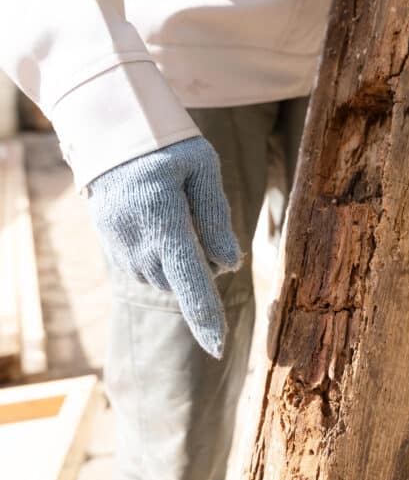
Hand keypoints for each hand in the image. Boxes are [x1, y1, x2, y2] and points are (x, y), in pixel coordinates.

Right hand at [87, 137, 241, 358]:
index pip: (191, 283)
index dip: (207, 318)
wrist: (108, 130)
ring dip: (180, 262)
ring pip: (165, 277)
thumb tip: (229, 264)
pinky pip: (147, 267)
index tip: (218, 348)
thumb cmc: (165, 144)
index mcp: (164, 223)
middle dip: (201, 266)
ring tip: (176, 215)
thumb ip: (216, 217)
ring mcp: (121, 248)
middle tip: (198, 219)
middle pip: (184, 281)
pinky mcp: (113, 247)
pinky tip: (158, 221)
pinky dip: (162, 255)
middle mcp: (139, 244)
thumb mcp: (202, 168)